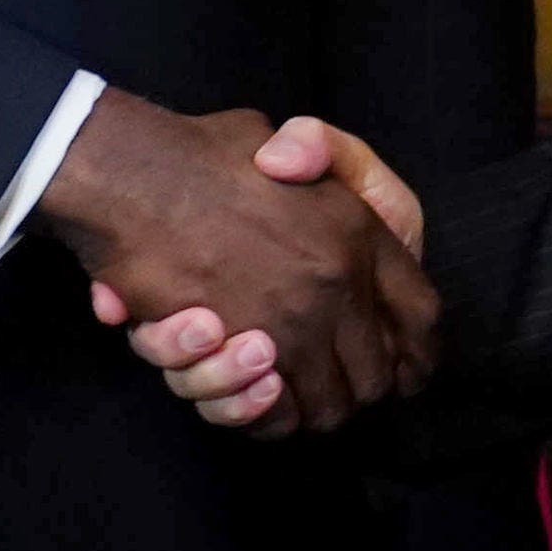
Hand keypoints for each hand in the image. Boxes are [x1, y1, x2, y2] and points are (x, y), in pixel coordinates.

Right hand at [42, 93, 434, 433]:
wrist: (130, 175)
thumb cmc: (206, 154)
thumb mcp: (282, 136)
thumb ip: (315, 147)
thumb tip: (300, 166)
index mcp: (358, 230)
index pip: (421, 314)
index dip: (416, 350)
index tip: (407, 368)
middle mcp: (335, 282)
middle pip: (376, 376)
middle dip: (355, 390)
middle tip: (328, 381)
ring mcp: (291, 324)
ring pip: (326, 406)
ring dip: (306, 404)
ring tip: (273, 377)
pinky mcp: (241, 356)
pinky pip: (269, 414)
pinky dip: (258, 412)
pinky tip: (254, 389)